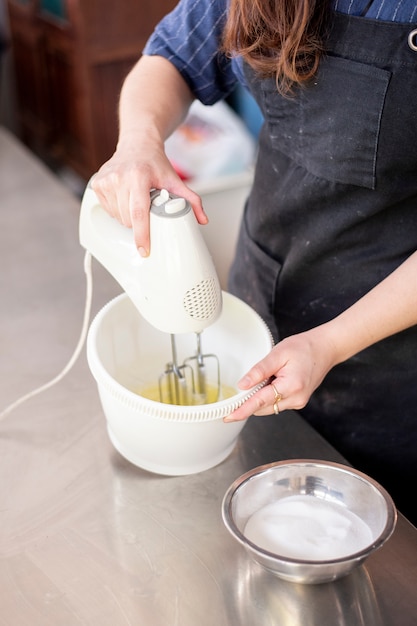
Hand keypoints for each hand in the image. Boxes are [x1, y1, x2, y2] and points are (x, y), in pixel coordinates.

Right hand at [91, 132, 206, 255]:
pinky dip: (117, 210)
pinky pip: (108, 210)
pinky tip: (124, 197)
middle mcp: (120, 177)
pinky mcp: (97, 183)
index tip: (144, 250)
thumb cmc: (154, 163)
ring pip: (117, 217)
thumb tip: (202, 219)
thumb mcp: (175, 180)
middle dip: (139, 223)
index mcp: (138, 176)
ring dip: (128, 217)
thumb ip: (191, 200)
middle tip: (146, 209)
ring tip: (135, 201)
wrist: (138, 145)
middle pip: (128, 219)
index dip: (141, 235)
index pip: (139, 212)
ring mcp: (106, 180)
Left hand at [224, 326, 336, 421]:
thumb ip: (259, 371)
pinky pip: (276, 403)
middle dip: (250, 401)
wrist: (324, 349)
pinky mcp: (298, 401)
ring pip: (269, 407)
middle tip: (244, 387)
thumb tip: (242, 385)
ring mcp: (298, 402)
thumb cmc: (304, 348)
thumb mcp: (278, 353)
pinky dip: (269, 396)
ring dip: (260, 397)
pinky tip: (273, 381)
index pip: (260, 402)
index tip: (229, 417)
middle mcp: (296, 399)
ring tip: (268, 376)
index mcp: (291, 386)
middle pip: (263, 407)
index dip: (242, 410)